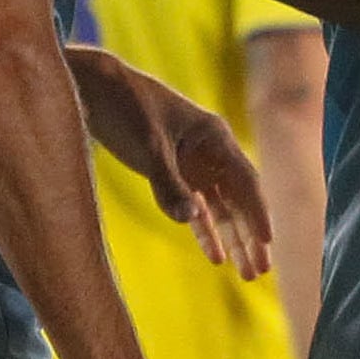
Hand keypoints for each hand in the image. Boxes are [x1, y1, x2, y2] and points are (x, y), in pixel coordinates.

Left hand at [90, 59, 274, 277]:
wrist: (91, 85)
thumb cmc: (124, 106)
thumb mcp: (147, 145)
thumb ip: (167, 183)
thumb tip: (189, 219)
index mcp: (214, 137)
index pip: (245, 182)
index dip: (257, 213)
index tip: (267, 242)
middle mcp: (210, 152)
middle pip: (238, 200)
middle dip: (250, 237)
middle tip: (260, 272)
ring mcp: (191, 163)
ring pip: (220, 208)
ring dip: (232, 239)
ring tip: (246, 273)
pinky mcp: (171, 172)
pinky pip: (195, 207)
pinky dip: (204, 231)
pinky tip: (214, 256)